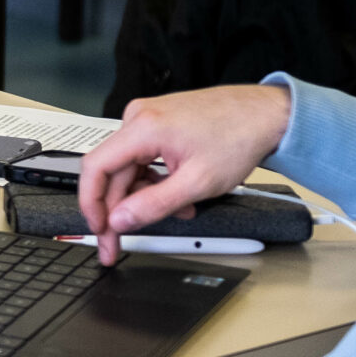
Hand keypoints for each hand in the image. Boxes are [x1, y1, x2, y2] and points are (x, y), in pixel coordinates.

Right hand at [78, 86, 291, 265]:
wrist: (264, 114)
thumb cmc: (239, 137)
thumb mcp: (197, 183)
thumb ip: (153, 205)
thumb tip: (119, 220)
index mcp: (143, 127)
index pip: (95, 168)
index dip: (91, 204)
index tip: (98, 230)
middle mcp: (138, 117)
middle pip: (112, 172)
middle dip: (119, 210)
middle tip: (119, 242)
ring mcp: (147, 118)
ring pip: (129, 168)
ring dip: (145, 196)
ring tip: (178, 212)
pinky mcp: (157, 123)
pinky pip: (143, 158)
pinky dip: (155, 181)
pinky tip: (177, 193)